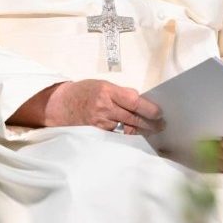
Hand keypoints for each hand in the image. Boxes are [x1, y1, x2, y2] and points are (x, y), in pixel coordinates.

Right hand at [45, 80, 163, 134]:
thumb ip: (121, 93)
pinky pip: (117, 137)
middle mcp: (105, 108)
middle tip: (161, 125)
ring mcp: (100, 123)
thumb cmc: (84, 92)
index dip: (149, 109)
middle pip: (133, 118)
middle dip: (150, 123)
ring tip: (153, 131)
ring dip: (142, 132)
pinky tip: (137, 137)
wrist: (60, 104)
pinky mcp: (97, 133)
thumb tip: (139, 99)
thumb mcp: (102, 85)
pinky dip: (129, 137)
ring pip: (127, 130)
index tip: (159, 113)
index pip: (134, 102)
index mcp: (108, 92)